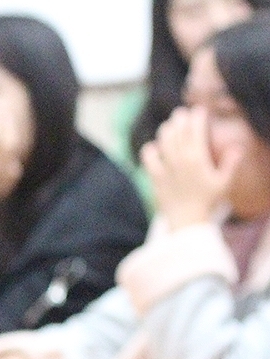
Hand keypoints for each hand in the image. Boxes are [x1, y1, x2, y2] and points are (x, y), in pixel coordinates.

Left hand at [143, 107, 238, 230]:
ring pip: (163, 139)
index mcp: (198, 158)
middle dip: (180, 118)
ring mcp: (165, 167)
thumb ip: (231, 163)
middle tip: (182, 113)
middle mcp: (180, 159)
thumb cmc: (207, 202)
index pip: (196, 129)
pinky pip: (148, 156)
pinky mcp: (154, 176)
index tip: (199, 110)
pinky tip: (154, 147)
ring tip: (170, 126)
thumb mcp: (223, 183)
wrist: (186, 221)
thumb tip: (238, 147)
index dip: (197, 116)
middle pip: (178, 130)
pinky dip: (150, 148)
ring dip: (166, 129)